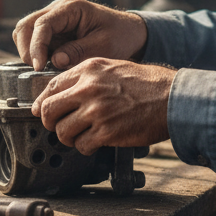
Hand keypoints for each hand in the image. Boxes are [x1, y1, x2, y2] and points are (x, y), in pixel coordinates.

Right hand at [13, 0, 147, 70]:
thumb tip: (55, 60)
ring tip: (44, 67)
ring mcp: (54, 18)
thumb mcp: (104, 46)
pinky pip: (34, 40)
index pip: (43, 24)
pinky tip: (49, 64)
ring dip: (29, 51)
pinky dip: (36, 53)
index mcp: (72, 7)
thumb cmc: (120, 35)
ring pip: (25, 32)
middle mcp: (59, 9)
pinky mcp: (53, 30)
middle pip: (26, 25)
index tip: (39, 67)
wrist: (129, 32)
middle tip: (38, 69)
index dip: (36, 46)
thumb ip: (79, 52)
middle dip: (27, 49)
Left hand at [34, 58, 173, 154]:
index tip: (43, 111)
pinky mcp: (106, 132)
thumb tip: (65, 93)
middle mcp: (89, 89)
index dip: (43, 102)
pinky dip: (86, 148)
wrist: (172, 98)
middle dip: (51, 123)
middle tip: (60, 126)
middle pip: (49, 111)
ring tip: (82, 136)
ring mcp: (97, 111)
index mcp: (89, 70)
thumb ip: (88, 77)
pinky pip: (82, 145)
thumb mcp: (114, 67)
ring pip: (62, 132)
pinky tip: (97, 142)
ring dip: (69, 138)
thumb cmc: (147, 83)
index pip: (51, 86)